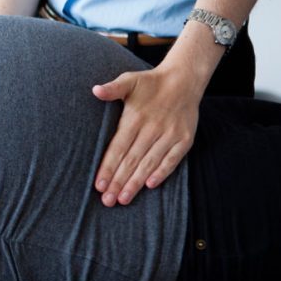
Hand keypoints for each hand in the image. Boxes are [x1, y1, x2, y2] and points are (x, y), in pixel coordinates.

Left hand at [92, 65, 201, 206]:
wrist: (184, 80)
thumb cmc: (150, 83)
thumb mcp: (129, 80)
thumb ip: (113, 89)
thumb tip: (95, 90)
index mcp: (135, 117)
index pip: (118, 147)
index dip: (108, 167)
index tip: (99, 185)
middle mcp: (153, 127)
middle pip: (132, 159)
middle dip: (119, 181)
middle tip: (107, 201)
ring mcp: (170, 134)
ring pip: (150, 162)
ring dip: (136, 182)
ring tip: (123, 199)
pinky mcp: (185, 139)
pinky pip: (173, 159)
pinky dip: (162, 172)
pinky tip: (149, 186)